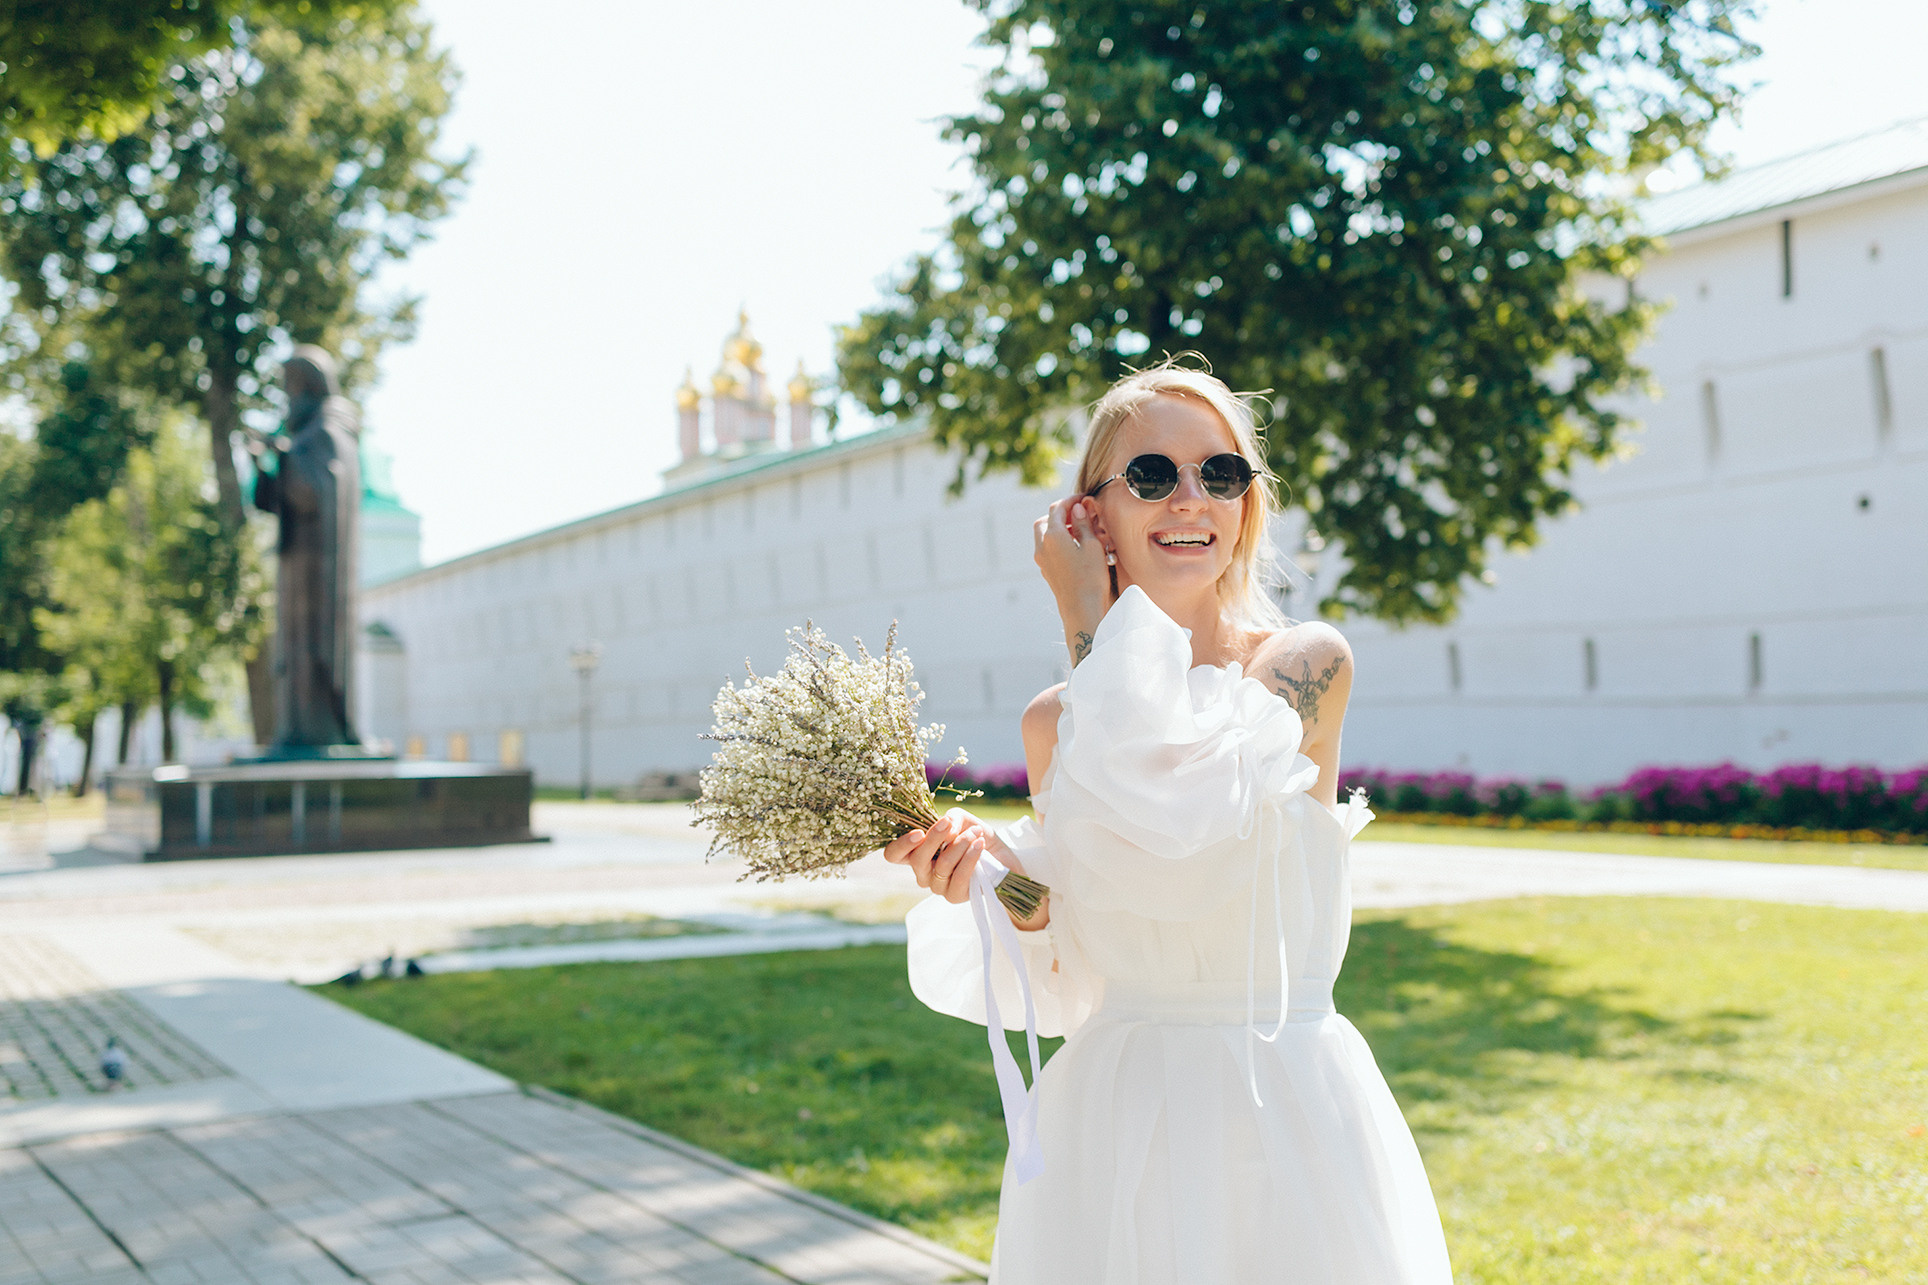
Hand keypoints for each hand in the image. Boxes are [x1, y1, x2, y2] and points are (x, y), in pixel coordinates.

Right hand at [882, 807, 988, 904]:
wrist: (998, 853)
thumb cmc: (971, 833)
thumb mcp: (959, 818)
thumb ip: (950, 819)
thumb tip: (948, 832)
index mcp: (914, 853)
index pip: (893, 855)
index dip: (901, 845)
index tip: (920, 832)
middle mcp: (922, 873)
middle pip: (917, 860)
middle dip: (934, 838)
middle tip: (948, 822)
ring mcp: (936, 886)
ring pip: (943, 865)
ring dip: (961, 843)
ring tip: (976, 832)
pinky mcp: (954, 895)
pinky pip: (960, 876)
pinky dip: (971, 856)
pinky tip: (979, 844)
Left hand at [1033, 496, 1111, 664]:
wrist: (1082, 610)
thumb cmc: (1091, 577)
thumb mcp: (1092, 545)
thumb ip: (1083, 523)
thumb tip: (1077, 508)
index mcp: (1052, 536)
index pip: (1057, 509)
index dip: (1071, 500)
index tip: (1084, 498)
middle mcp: (1042, 547)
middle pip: (1045, 521)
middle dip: (1060, 514)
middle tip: (1079, 514)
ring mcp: (1042, 561)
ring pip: (1044, 536)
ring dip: (1059, 529)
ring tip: (1081, 531)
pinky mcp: (1046, 572)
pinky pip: (1048, 549)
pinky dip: (1058, 542)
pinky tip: (1076, 547)